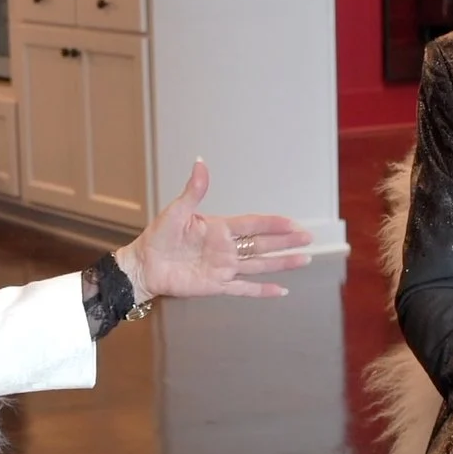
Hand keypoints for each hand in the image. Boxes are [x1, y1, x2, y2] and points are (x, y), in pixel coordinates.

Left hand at [114, 158, 311, 300]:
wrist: (144, 266)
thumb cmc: (158, 237)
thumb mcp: (176, 211)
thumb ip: (194, 190)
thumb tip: (201, 162)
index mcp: (219, 228)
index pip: (253, 224)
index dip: (273, 223)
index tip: (292, 222)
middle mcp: (227, 248)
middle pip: (263, 244)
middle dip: (286, 241)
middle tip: (308, 238)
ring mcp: (224, 268)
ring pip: (260, 265)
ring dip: (282, 263)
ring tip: (304, 260)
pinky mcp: (217, 286)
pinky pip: (244, 289)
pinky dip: (262, 291)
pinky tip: (281, 291)